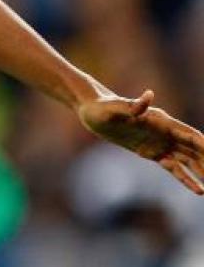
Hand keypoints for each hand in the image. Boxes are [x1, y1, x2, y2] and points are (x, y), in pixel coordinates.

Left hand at [79, 89, 203, 193]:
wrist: (92, 112)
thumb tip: (149, 95)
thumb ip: (134, 105)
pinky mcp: (152, 153)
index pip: (190, 135)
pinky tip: (198, 190)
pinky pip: (174, 168)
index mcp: (162, 121)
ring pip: (188, 160)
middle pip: (195, 149)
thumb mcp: (115, 108)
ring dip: (202, 172)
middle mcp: (166, 132)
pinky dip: (186, 178)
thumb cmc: (103, 108)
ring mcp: (161, 143)